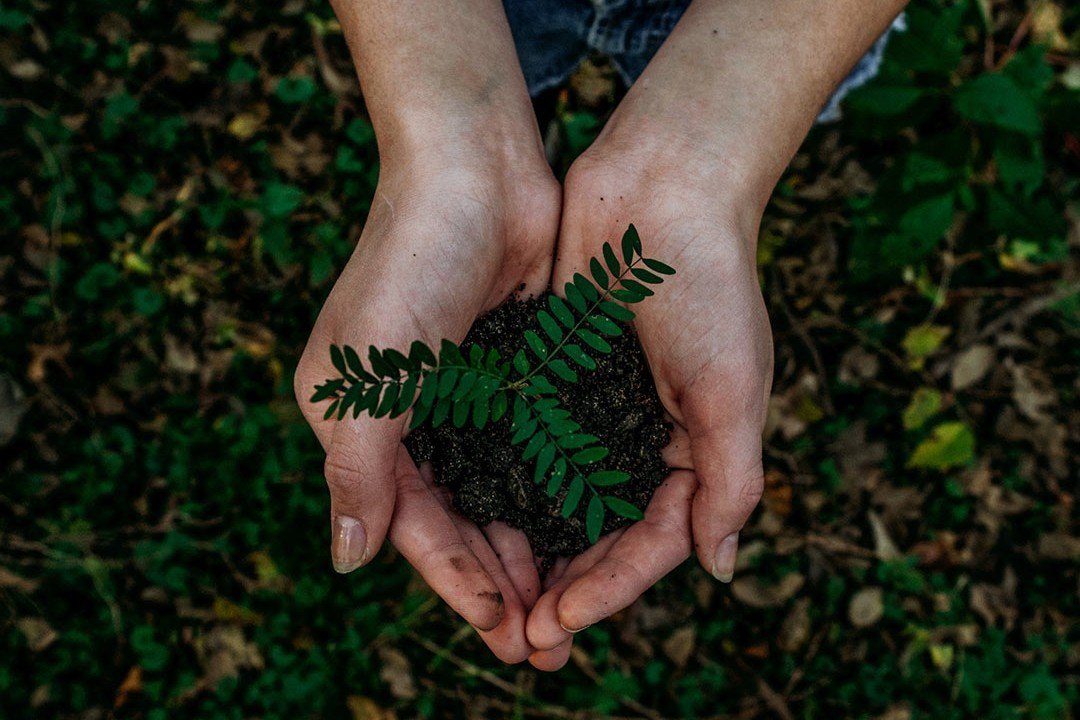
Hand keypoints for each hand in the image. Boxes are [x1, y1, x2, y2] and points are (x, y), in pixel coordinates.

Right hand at [294, 145, 560, 662]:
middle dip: (499, 582)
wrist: (475, 168)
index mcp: (360, 423)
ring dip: (531, 549)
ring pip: (500, 495)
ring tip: (570, 606)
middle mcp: (410, 418)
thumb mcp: (368, 372)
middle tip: (545, 644)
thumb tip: (346, 562)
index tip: (502, 629)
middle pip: (458, 521)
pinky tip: (585, 531)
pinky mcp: (513, 373)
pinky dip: (554, 494)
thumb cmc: (410, 262)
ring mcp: (465, 397)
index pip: (410, 523)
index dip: (455, 580)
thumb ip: (357, 469)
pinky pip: (534, 451)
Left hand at [525, 137, 773, 668]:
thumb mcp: (733, 389)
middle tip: (521, 637)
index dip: (610, 588)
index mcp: (694, 449)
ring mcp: (595, 408)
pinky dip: (506, 482)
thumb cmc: (709, 285)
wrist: (661, 186)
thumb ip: (731, 481)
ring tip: (493, 597)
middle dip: (565, 586)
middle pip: (601, 533)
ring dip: (530, 548)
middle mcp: (642, 437)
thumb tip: (719, 569)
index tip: (561, 622)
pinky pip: (528, 442)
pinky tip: (473, 516)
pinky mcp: (553, 374)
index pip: (653, 542)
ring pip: (558, 498)